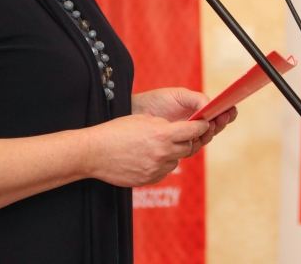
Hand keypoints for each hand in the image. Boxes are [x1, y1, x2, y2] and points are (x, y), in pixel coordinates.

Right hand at [85, 114, 209, 186]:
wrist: (95, 153)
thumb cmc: (116, 131)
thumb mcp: (143, 120)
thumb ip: (164, 125)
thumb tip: (180, 130)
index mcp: (162, 134)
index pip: (193, 131)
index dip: (201, 126)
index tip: (204, 123)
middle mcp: (162, 153)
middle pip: (188, 147)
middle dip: (187, 140)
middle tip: (181, 135)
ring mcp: (156, 169)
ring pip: (176, 160)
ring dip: (172, 153)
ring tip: (155, 147)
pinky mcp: (150, 180)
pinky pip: (164, 171)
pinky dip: (161, 164)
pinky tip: (147, 158)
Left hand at [132, 88, 236, 150]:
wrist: (135, 112)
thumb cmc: (156, 101)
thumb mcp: (179, 95)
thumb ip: (197, 99)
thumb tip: (211, 106)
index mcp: (197, 112)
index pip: (218, 115)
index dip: (227, 114)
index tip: (231, 110)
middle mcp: (194, 126)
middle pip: (214, 129)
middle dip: (220, 123)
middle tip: (221, 117)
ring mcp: (185, 138)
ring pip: (204, 139)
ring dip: (209, 133)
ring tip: (209, 124)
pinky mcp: (176, 148)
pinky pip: (190, 149)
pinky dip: (196, 142)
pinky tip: (195, 135)